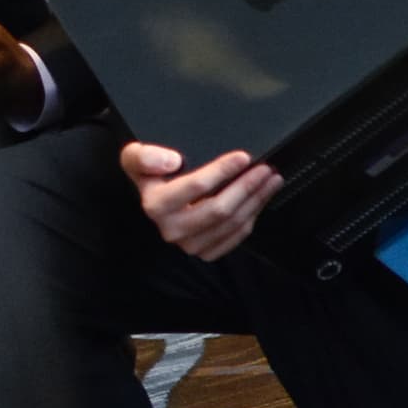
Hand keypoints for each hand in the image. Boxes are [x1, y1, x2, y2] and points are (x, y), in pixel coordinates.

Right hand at [121, 140, 283, 261]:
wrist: (153, 200)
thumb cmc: (150, 176)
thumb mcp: (136, 158)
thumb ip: (144, 156)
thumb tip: (171, 161)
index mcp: (156, 204)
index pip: (196, 186)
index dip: (222, 170)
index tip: (243, 157)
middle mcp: (171, 228)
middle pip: (219, 209)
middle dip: (247, 187)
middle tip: (265, 169)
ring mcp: (189, 244)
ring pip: (231, 223)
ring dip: (256, 200)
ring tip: (271, 180)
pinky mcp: (205, 251)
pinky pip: (235, 236)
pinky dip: (253, 216)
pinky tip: (260, 199)